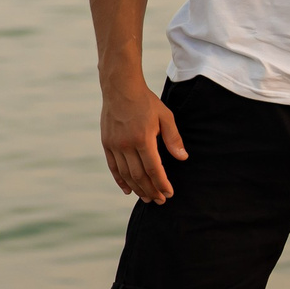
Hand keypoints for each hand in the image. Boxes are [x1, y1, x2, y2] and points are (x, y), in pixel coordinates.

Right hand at [101, 83, 186, 201]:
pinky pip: (113, 167)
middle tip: (160, 201)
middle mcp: (126, 144)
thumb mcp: (166, 117)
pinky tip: (128, 190)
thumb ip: (173, 139)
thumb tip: (183, 158)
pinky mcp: (106, 143)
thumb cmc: (146, 102)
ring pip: (126, 174)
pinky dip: (120, 180)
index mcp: (143, 139)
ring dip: (137, 189)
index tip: (169, 194)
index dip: (162, 184)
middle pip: (139, 176)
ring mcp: (114, 145)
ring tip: (147, 198)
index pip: (154, 169)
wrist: (120, 88)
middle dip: (151, 191)